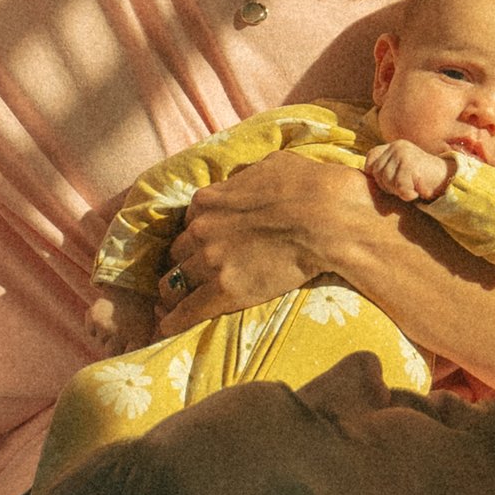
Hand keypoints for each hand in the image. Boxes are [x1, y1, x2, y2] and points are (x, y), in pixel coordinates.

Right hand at [84, 288, 153, 356]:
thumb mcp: (146, 331)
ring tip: (113, 324)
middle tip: (118, 337)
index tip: (123, 352)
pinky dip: (95, 328)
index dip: (123, 356)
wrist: (128, 286)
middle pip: (110, 353)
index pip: (125, 358)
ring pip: (100, 342)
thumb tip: (130, 367)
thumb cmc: (139, 313)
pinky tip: (104, 318)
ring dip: (105, 337)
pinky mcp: (93, 318)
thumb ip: (138, 349)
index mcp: (137, 338)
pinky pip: (91, 332)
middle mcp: (120, 334)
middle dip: (114, 348)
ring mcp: (104, 326)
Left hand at [158, 152, 373, 332]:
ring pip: (174, 282)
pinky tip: (166, 329)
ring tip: (172, 305)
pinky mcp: (224, 290)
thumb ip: (247, 177)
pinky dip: (174, 321)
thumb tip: (245, 181)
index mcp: (208, 200)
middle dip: (184, 263)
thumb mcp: (271, 165)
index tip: (206, 244)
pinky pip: (188, 311)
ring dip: (175, 293)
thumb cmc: (309, 187)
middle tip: (192, 275)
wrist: (328, 218)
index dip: (199, 235)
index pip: (189, 221)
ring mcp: (210, 261)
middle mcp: (201, 229)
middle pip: (178, 252)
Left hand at [364, 137, 453, 203]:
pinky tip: (417, 190)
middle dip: (387, 186)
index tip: (388, 181)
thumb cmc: (421, 178)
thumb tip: (364, 175)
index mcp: (393, 146)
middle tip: (404, 185)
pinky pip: (400, 188)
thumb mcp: (400, 168)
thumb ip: (385, 167)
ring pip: (387, 181)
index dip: (374, 172)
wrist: (448, 178)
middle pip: (376, 173)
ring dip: (399, 190)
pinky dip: (408, 194)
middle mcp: (397, 147)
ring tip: (412, 186)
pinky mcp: (410, 166)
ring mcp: (403, 154)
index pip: (370, 157)